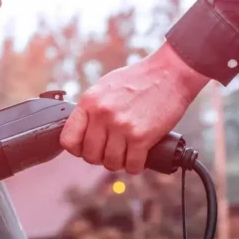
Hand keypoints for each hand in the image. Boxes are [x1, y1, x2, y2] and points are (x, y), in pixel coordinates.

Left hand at [60, 42, 209, 173]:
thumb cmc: (139, 79)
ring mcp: (121, 127)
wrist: (170, 72)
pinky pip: (132, 165)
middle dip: (100, 157)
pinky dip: (136, 166)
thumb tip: (82, 130)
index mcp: (89, 102)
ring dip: (119, 162)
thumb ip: (91, 108)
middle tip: (111, 151)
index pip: (68, 139)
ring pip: (111, 163)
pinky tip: (139, 157)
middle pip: (90, 155)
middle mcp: (102, 115)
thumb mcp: (105, 87)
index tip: (86, 148)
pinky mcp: (141, 137)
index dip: (77, 149)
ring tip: (126, 153)